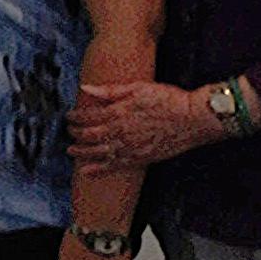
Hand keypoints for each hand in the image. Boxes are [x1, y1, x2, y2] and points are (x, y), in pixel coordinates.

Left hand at [68, 81, 217, 170]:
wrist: (192, 119)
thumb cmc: (167, 99)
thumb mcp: (138, 87)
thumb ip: (110, 90)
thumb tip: (85, 88)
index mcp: (119, 112)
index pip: (89, 116)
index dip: (76, 117)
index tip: (69, 116)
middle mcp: (120, 132)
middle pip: (90, 135)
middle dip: (76, 134)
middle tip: (68, 131)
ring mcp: (129, 148)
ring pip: (98, 153)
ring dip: (82, 152)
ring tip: (70, 151)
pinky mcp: (139, 159)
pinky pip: (113, 167)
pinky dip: (98, 170)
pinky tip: (87, 171)